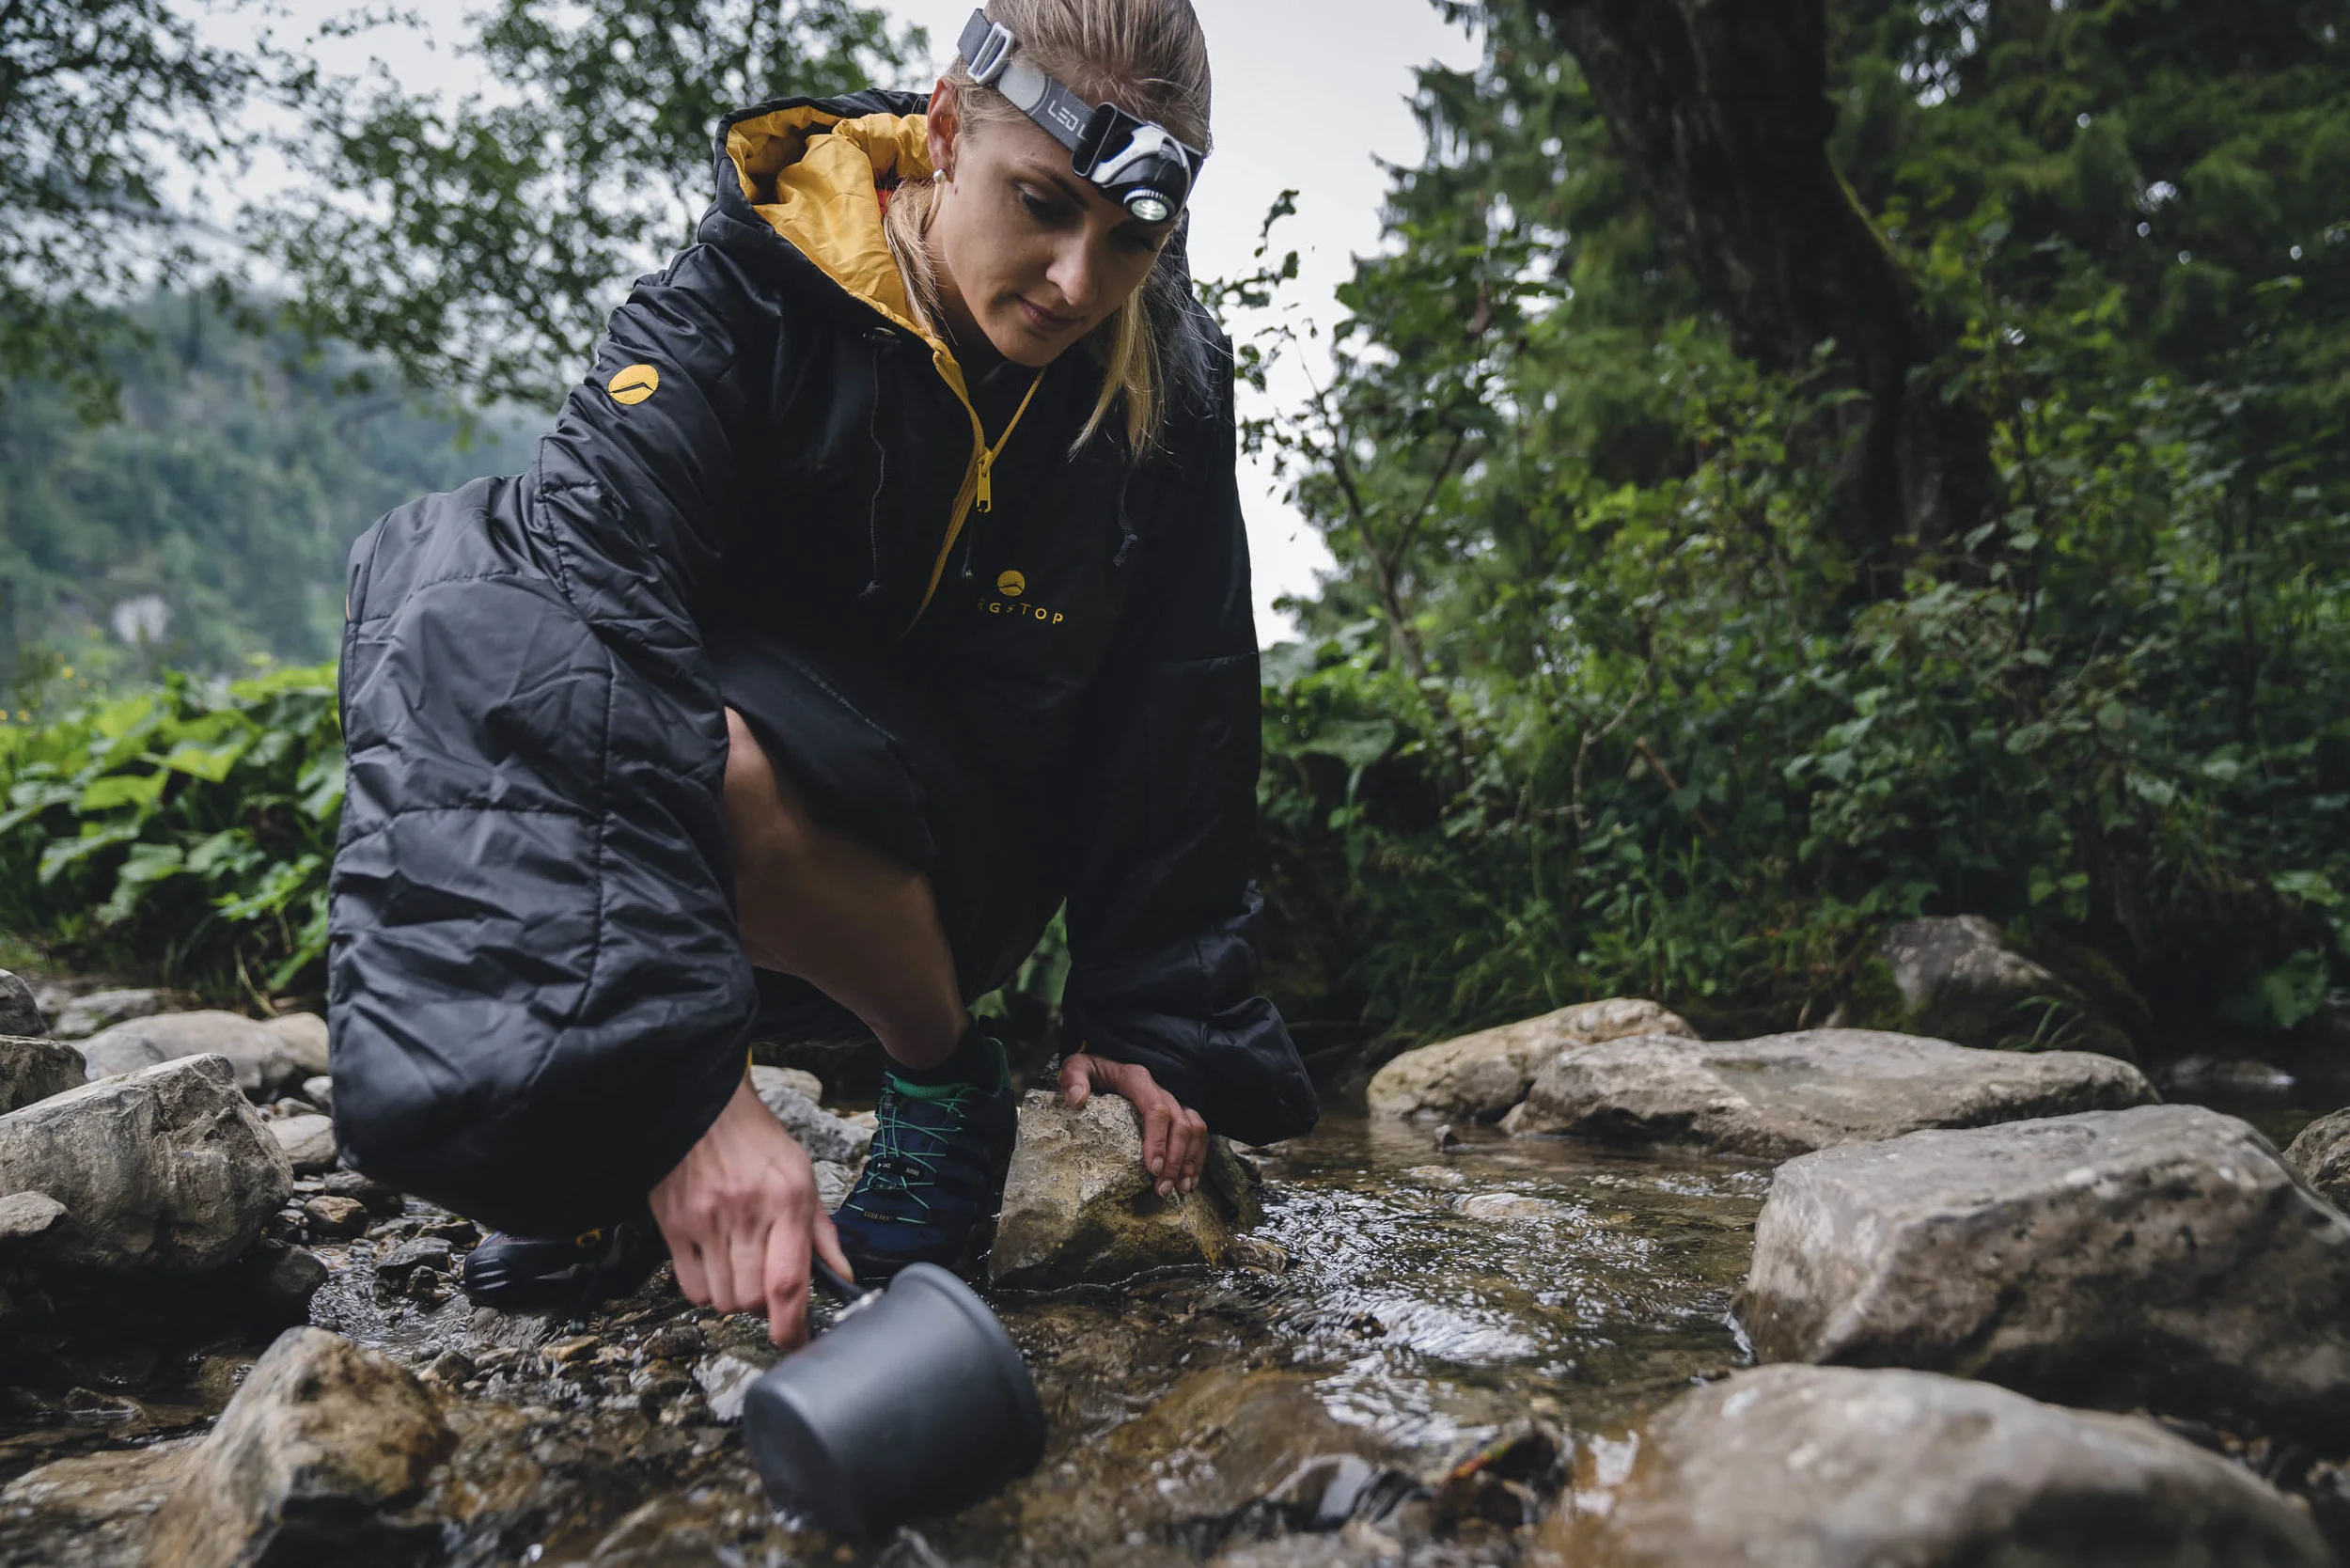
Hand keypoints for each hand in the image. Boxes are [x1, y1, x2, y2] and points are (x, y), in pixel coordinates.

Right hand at [649, 1074, 854, 1346]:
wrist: (703, 1107)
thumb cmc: (756, 1140)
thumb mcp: (802, 1176)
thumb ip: (822, 1232)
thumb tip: (842, 1275)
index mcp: (786, 1200)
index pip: (787, 1282)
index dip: (793, 1325)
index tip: (798, 1340)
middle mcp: (745, 1213)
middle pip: (752, 1299)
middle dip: (764, 1305)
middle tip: (768, 1285)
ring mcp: (705, 1221)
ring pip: (721, 1299)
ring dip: (735, 1298)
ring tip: (742, 1268)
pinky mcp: (674, 1225)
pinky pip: (690, 1287)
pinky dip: (706, 1291)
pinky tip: (717, 1267)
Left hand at [1059, 1053, 1207, 1198]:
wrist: (1105, 1065)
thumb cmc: (1091, 1070)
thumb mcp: (1077, 1067)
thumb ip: (1074, 1078)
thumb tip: (1078, 1099)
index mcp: (1137, 1079)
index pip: (1156, 1110)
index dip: (1158, 1140)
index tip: (1151, 1169)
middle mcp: (1160, 1090)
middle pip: (1180, 1124)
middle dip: (1175, 1160)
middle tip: (1162, 1189)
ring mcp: (1172, 1101)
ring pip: (1194, 1129)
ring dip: (1190, 1161)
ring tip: (1180, 1189)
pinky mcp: (1177, 1112)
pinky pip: (1197, 1134)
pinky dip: (1197, 1157)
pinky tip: (1189, 1181)